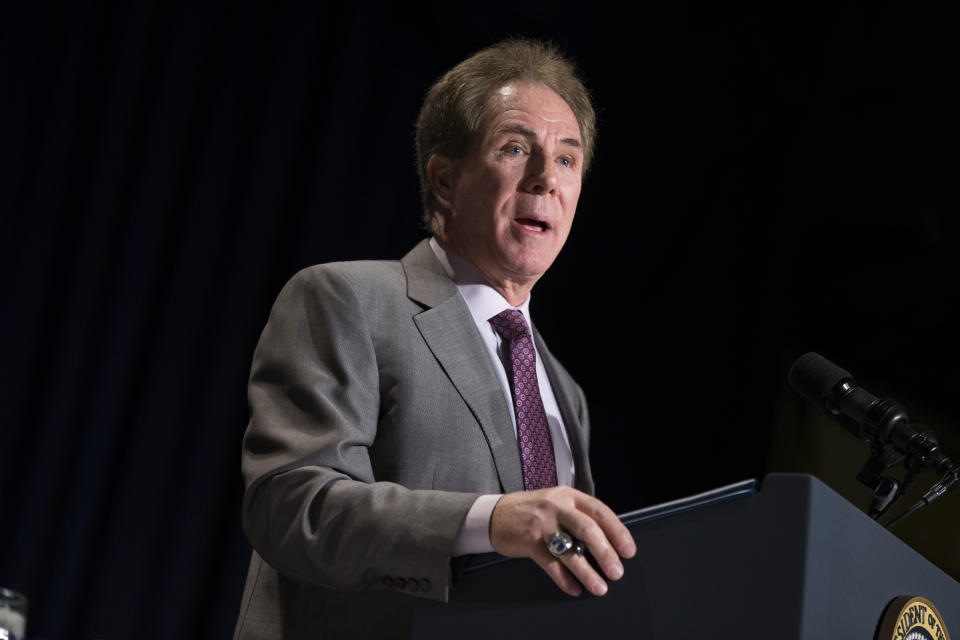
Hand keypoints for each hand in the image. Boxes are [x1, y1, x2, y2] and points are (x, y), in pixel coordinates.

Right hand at [489, 486, 635, 596]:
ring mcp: (542, 524)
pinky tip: (574, 588)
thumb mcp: (557, 503)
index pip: (599, 511)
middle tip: (617, 571)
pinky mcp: (529, 542)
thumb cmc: (531, 510)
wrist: (495, 514)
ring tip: (599, 586)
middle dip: (605, 553)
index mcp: (568, 496)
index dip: (617, 531)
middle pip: (587, 529)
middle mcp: (556, 507)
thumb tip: (609, 541)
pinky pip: (551, 564)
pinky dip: (564, 579)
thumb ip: (579, 516)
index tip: (628, 550)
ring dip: (587, 572)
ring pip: (569, 550)